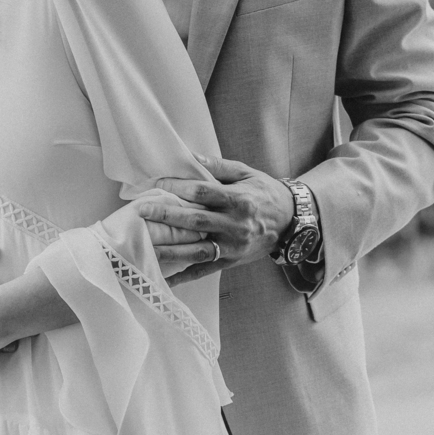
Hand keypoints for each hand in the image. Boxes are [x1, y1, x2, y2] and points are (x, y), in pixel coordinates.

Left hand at [135, 156, 294, 283]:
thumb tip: (191, 156)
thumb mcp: (246, 173)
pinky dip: (184, 275)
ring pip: (196, 249)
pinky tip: (165, 278)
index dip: (178, 188)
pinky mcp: (231, 262)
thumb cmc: (265, 193)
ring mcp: (232, 246)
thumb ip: (218, 167)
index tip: (157, 184)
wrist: (291, 222)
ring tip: (144, 244)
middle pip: (195, 221)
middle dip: (166, 216)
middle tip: (142, 210)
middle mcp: (235, 225)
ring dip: (169, 248)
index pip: (203, 193)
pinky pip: (204, 270)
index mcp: (238, 200)